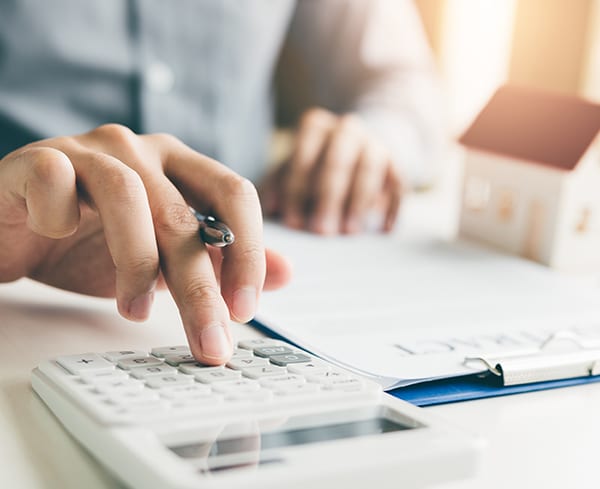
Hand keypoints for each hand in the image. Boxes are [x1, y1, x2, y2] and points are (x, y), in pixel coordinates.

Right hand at [0, 124, 290, 363]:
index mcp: (180, 166)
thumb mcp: (166, 258)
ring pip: (128, 197)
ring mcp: (89, 150)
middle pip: (183, 214)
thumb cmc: (92, 241)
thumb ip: (222, 261)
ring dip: (135, 263)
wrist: (17, 230)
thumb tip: (287, 273)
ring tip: (135, 311)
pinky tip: (56, 238)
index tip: (245, 310)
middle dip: (199, 287)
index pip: (234, 194)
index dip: (247, 251)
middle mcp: (141, 150)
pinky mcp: (38, 159)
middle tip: (209, 342)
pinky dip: (60, 217)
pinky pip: (56, 180)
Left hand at [261, 108, 402, 234]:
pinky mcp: (398, 164)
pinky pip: (399, 184)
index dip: (297, 190)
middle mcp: (347, 129)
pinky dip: (392, 207)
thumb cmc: (315, 165)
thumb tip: (270, 208)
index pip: (304, 154)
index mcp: (315, 127)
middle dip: (329, 198)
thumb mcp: (292, 169)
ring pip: (370, 169)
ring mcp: (375, 144)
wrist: (358, 148)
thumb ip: (278, 185)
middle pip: (338, 161)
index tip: (293, 223)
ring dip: (359, 202)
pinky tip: (383, 230)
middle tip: (322, 231)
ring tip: (349, 232)